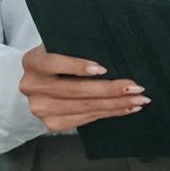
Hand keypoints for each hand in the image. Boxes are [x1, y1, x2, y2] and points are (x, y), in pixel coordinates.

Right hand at [19, 44, 143, 133]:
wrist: (40, 80)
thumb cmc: (58, 58)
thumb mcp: (60, 46)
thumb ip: (76, 47)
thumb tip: (113, 51)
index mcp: (32, 62)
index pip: (54, 64)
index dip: (77, 67)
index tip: (102, 69)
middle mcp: (32, 87)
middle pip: (74, 90)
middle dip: (109, 90)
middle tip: (134, 87)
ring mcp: (40, 109)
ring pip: (84, 107)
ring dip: (115, 104)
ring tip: (137, 99)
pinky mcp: (52, 124)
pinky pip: (86, 119)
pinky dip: (109, 113)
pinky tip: (125, 108)